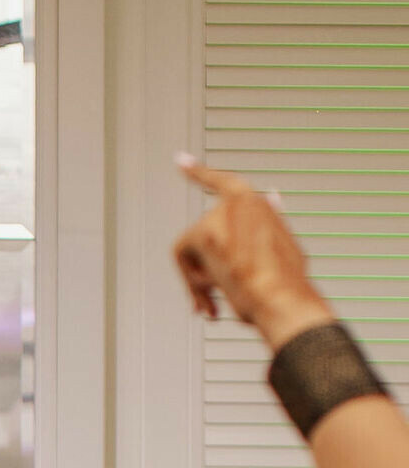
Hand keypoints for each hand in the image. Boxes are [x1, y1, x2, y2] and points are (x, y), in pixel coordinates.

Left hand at [173, 159, 334, 349]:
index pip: (225, 184)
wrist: (282, 299)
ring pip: (192, 248)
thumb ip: (271, 223)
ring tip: (214, 304)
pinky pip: (182, 256)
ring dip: (198, 281)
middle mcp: (241, 201)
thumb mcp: (285, 249)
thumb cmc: (287, 285)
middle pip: (203, 235)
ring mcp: (222, 213)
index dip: (199, 173)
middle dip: (202, 273)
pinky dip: (190, 282)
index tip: (179, 160)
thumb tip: (273, 194)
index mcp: (259, 205)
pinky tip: (211, 295)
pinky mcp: (206, 229)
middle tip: (210, 307)